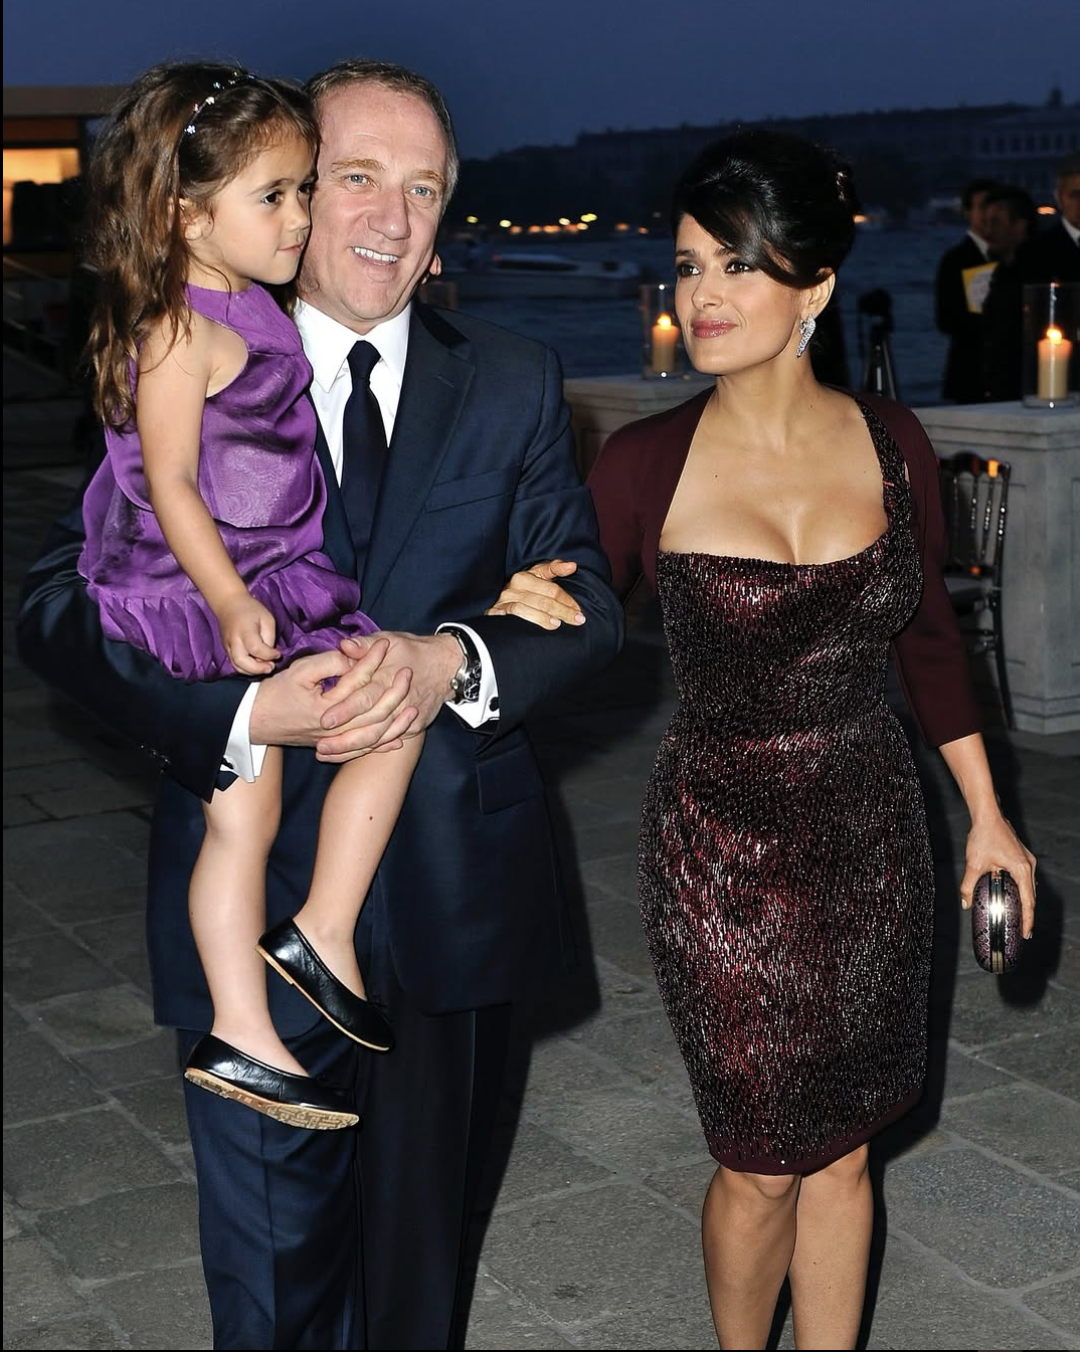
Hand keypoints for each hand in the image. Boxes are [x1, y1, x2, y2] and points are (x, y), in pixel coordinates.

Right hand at [217, 594, 280, 674]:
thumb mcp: (267, 618)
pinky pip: (236, 664)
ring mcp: (228, 646)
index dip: (268, 654)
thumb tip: (270, 654)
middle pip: (242, 662)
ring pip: (237, 666)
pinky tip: (257, 665)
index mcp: (244, 630)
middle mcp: (233, 640)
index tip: (278, 654)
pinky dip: (247, 669)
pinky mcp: (227, 650)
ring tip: (265, 667)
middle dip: (258, 669)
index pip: (255, 648)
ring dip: (252, 671)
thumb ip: (269, 637)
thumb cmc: (250, 609)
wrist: (229, 603)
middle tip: (271, 667)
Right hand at [249, 637, 415, 762]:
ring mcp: (335, 740)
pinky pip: (363, 749)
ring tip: (413, 706)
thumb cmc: (275, 694)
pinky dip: (383, 744)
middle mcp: (334, 727)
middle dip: (394, 691)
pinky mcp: (333, 747)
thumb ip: (328, 663)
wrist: (254, 723)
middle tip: (407, 671)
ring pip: (374, 734)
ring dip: (396, 721)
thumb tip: (353, 657)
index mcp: (326, 706)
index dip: (372, 660)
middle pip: (374, 711)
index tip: (385, 644)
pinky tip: (399, 738)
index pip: (358, 680)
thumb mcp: (299, 671)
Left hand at [318, 632, 461, 753]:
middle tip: (320, 746)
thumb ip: (365, 644)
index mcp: (388, 679)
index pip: (365, 697)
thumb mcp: (390, 639)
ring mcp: (408, 717)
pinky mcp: (414, 727)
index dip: (345, 710)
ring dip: (352, 749)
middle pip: (370, 726)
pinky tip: (348, 755)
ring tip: (326, 754)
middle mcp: (398, 702)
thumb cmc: (413, 650)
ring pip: (378, 739)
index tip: (324, 721)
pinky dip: (370, 750)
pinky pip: (389, 741)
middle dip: (344, 739)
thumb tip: (344, 646)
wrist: (446, 665)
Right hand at [485, 558, 584, 628]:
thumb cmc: (521, 589)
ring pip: (526, 610)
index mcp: (524, 577)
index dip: (567, 600)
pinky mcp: (496, 614)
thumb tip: (573, 566)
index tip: (579, 610)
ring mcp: (504, 602)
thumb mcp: (535, 575)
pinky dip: (524, 622)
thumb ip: (554, 569)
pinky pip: (511, 619)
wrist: (495, 601)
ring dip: (543, 618)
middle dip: (562, 611)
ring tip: (558, 625)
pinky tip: (534, 629)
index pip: (551, 590)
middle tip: (578, 620)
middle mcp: (513, 588)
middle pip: (543, 601)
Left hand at [959, 813, 1036, 938]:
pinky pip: (1024, 878)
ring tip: (1019, 917)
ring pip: (1028, 887)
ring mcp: (1027, 860)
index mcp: (1021, 870)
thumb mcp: (974, 864)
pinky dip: (1021, 889)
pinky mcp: (1022, 856)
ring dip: (1025, 901)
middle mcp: (1028, 865)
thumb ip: (969, 886)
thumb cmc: (984, 836)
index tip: (1026, 933)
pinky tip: (1013, 896)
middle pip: (1031, 896)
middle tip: (1022, 930)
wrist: (988, 815)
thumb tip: (966, 903)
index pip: (1028, 901)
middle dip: (1027, 914)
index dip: (1028, 919)